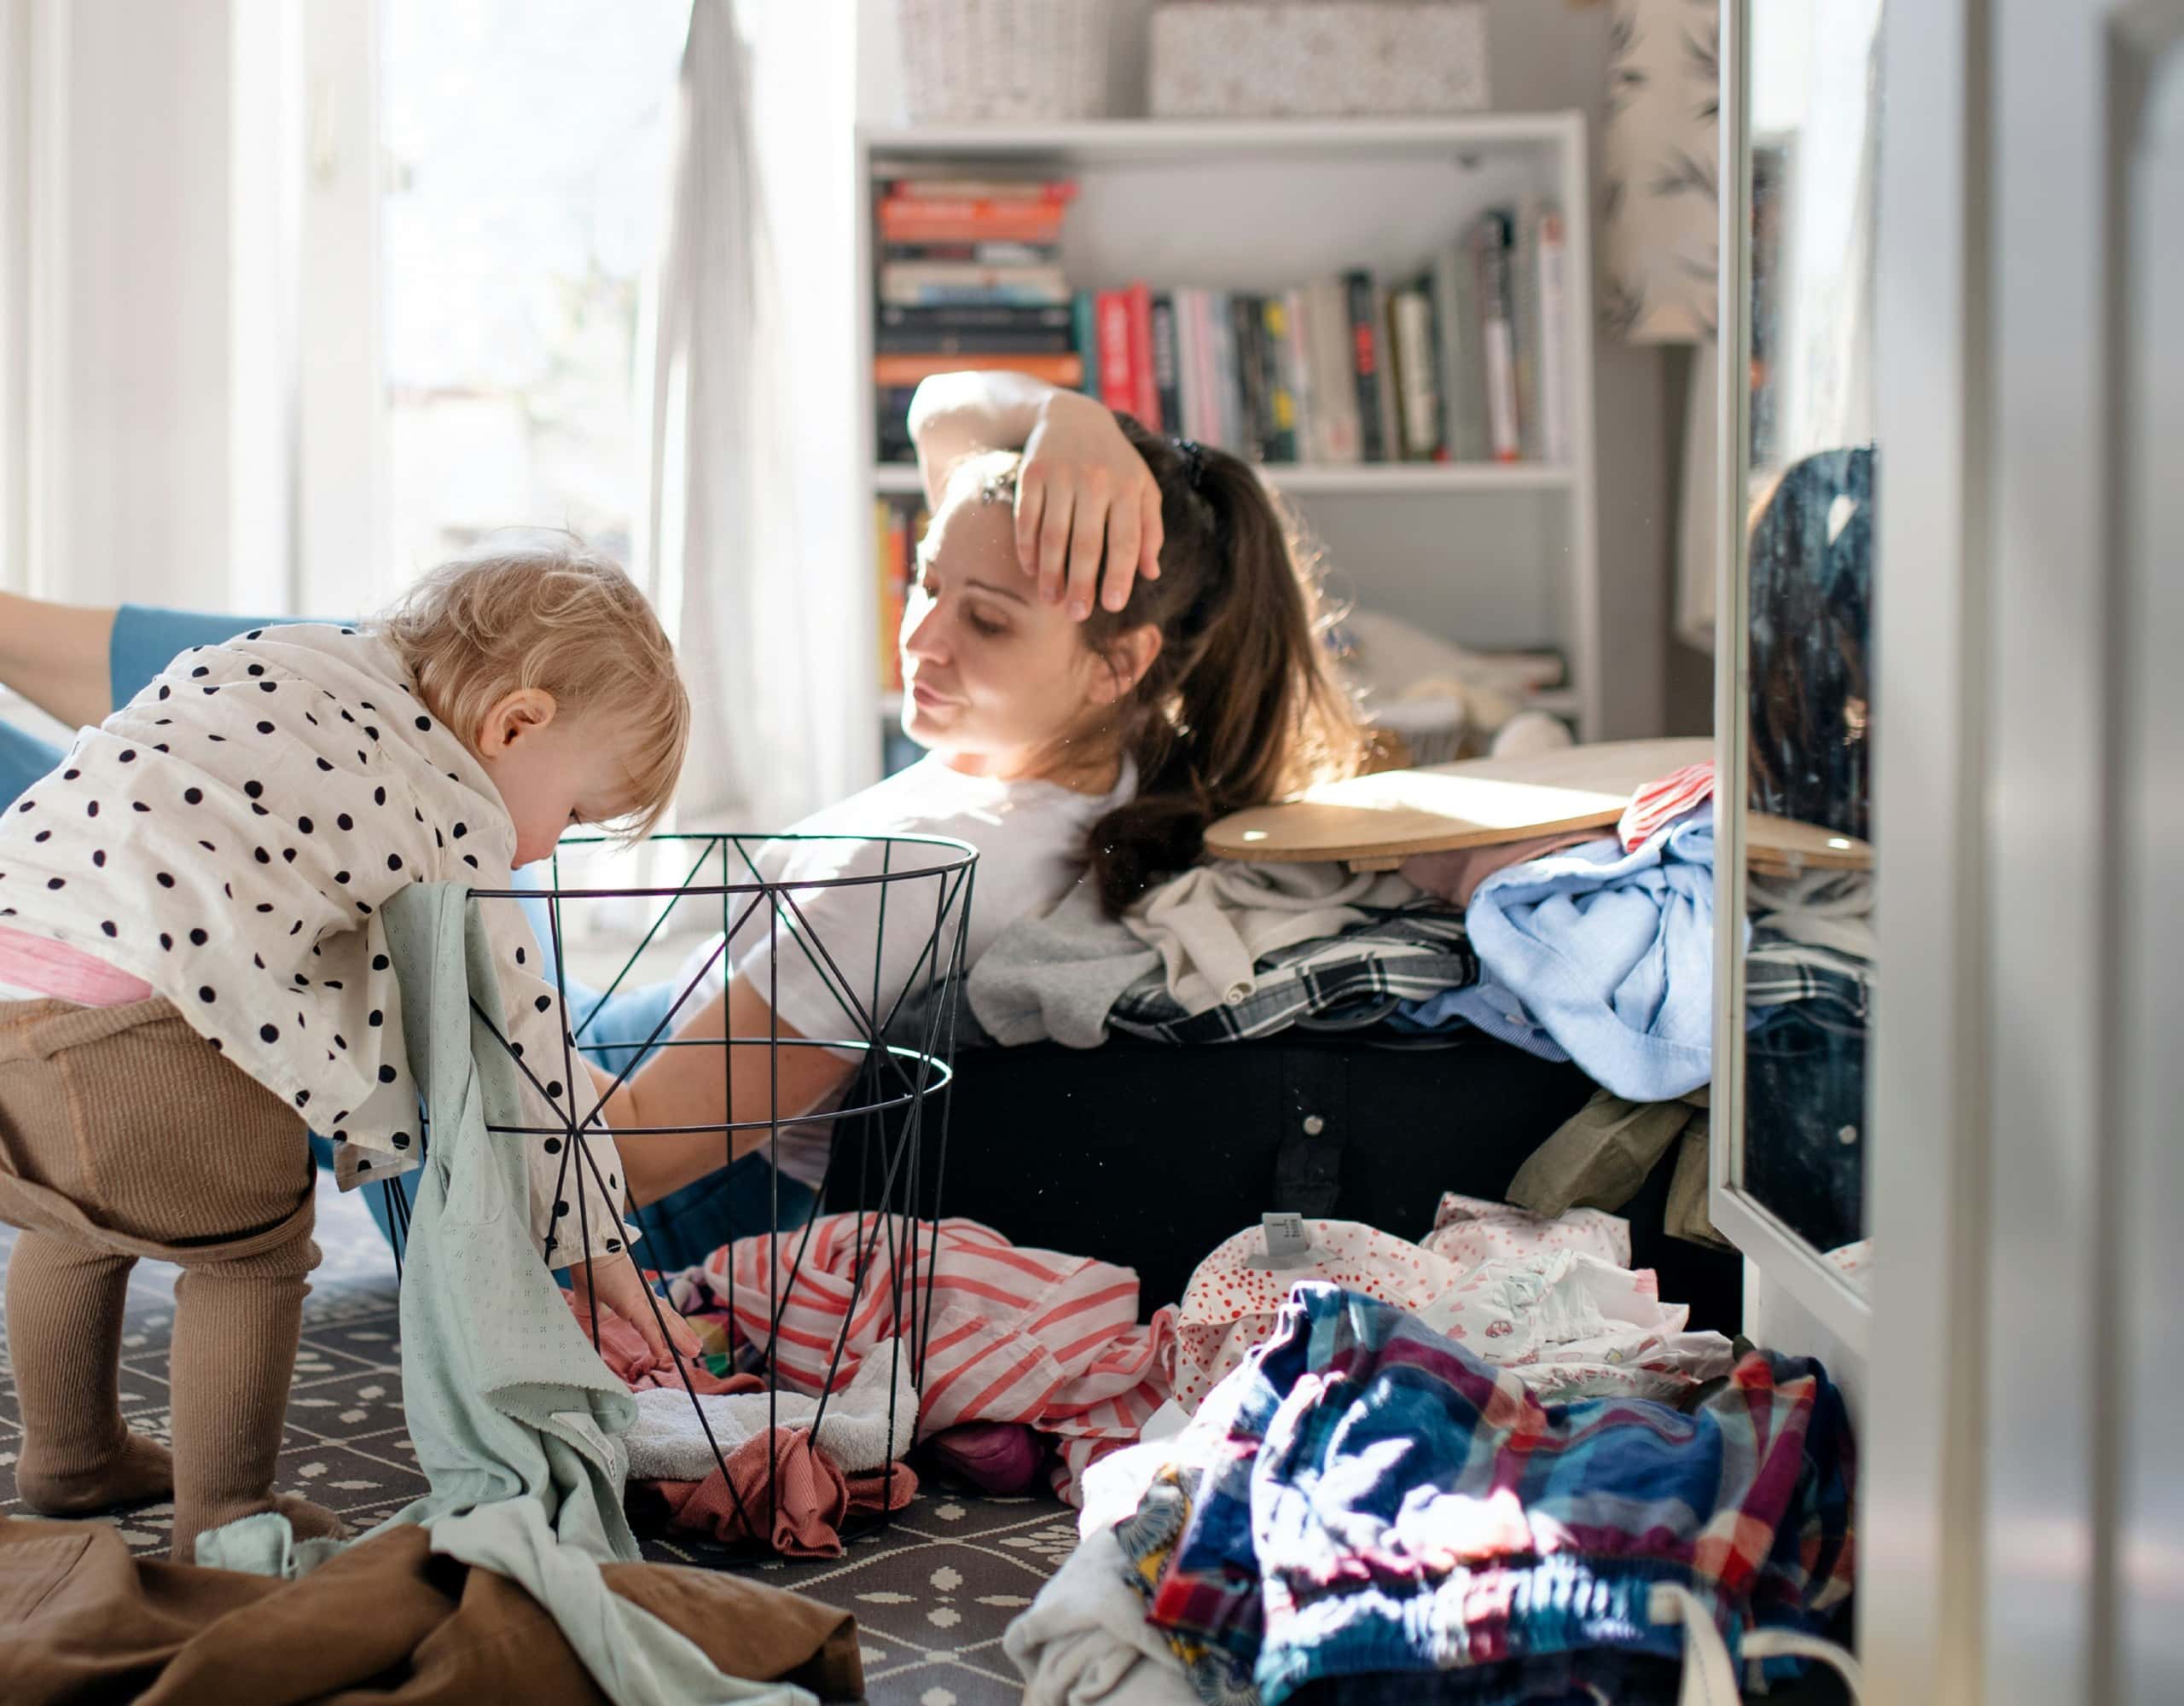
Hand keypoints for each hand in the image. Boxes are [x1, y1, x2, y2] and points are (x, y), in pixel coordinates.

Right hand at [566, 1251, 703, 1371]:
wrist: (589, 1250)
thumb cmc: (589, 1267)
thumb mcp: (589, 1299)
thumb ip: (591, 1315)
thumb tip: (587, 1330)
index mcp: (636, 1295)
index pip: (657, 1315)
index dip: (667, 1328)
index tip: (675, 1340)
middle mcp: (643, 1297)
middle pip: (667, 1319)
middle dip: (682, 1335)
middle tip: (694, 1348)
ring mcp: (641, 1299)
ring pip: (665, 1323)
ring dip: (679, 1338)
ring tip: (693, 1350)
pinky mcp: (633, 1303)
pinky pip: (647, 1326)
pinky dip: (654, 1339)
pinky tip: (660, 1352)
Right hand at [1014, 391, 1163, 618]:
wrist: (1072, 415)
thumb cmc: (1115, 463)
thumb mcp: (1142, 488)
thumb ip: (1150, 530)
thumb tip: (1151, 574)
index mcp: (1128, 487)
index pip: (1126, 540)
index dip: (1119, 575)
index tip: (1112, 606)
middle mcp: (1096, 480)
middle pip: (1086, 543)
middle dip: (1081, 584)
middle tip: (1077, 615)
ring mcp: (1061, 475)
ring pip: (1053, 534)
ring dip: (1050, 572)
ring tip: (1052, 600)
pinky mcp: (1032, 472)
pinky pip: (1027, 518)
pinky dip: (1027, 547)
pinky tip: (1031, 571)